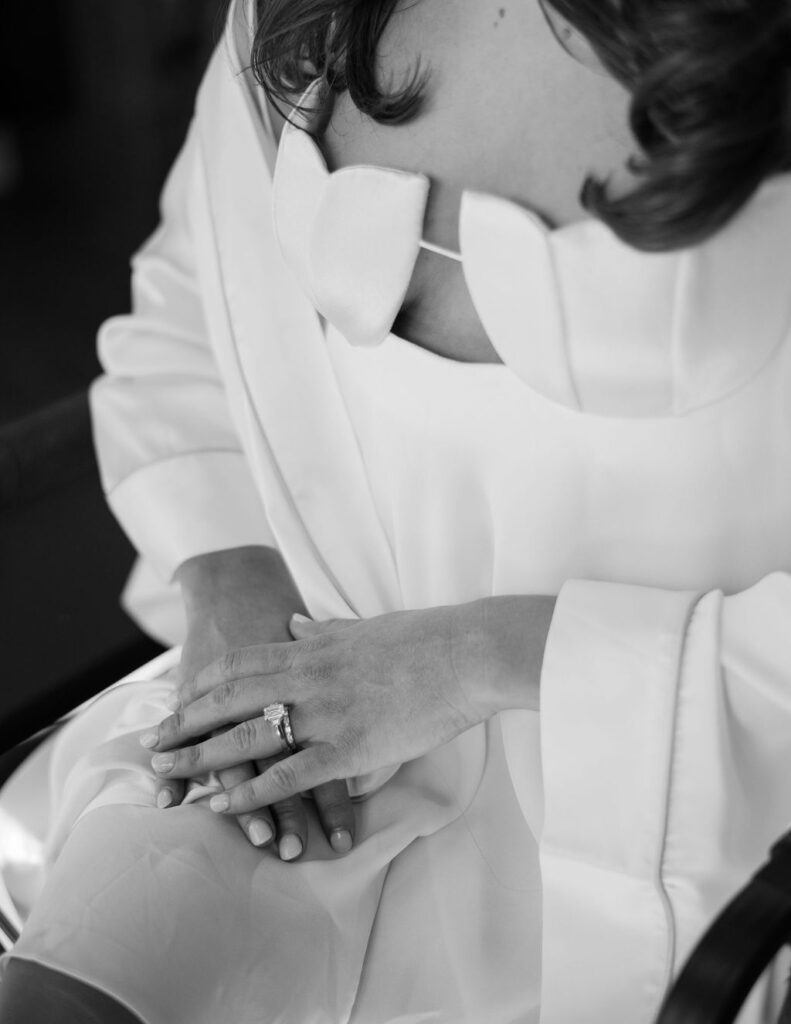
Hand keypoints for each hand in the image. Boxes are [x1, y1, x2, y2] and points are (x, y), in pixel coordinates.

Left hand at [143, 596, 553, 814]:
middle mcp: (309, 678)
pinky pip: (292, 773)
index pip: (238, 663)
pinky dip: (255, 789)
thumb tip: (293, 624)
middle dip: (186, 722)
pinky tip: (228, 803)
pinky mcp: (352, 748)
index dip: (201, 683)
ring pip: (250, 736)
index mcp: (312, 648)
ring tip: (170, 776)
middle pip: (229, 699)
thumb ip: (322, 630)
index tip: (175, 698)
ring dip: (204, 758)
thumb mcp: (362, 626)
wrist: (466, 652)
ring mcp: (327, 714)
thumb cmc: (421, 638)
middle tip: (152, 744)